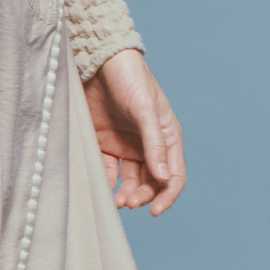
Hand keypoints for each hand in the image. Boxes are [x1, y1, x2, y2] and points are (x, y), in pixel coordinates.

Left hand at [82, 49, 185, 215]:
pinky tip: (101, 186)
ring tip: (115, 201)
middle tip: (128, 202)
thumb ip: (154, 143)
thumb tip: (163, 179)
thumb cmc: (128, 77)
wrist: (96, 58)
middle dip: (143, 196)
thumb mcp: (144, 109)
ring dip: (126, 194)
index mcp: (166, 136)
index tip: (155, 210)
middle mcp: (148, 144)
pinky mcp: (103, 142)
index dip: (167, 195)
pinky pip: (108, 170)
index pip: (174, 175)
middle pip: (151, 182)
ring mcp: (125, 144)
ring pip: (130, 180)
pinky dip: (106, 181)